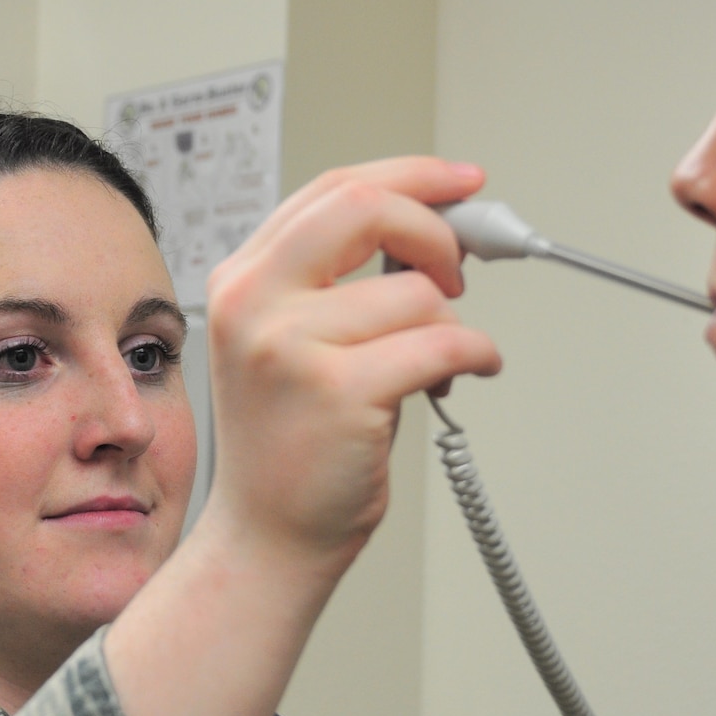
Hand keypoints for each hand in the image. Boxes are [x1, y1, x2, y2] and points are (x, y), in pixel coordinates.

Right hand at [202, 157, 502, 572]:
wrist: (266, 538)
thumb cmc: (290, 447)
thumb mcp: (290, 344)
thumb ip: (339, 282)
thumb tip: (434, 231)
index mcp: (241, 282)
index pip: (333, 191)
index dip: (410, 176)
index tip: (462, 183)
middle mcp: (254, 304)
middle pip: (365, 208)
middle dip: (436, 228)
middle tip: (459, 266)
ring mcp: (291, 347)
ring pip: (417, 293)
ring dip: (450, 327)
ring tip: (430, 367)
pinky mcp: (338, 392)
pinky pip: (443, 343)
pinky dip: (474, 356)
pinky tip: (458, 377)